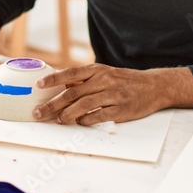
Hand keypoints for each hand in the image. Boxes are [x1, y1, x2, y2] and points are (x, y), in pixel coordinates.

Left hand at [33, 64, 192, 124]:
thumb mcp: (105, 74)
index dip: (53, 79)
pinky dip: (87, 120)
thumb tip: (61, 85)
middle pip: (73, 92)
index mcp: (97, 70)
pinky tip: (80, 122)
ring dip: (67, 114)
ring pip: (84, 105)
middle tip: (39, 112)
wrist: (154, 87)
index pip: (70, 73)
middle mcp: (104, 80)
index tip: (38, 85)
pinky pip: (99, 116)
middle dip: (53, 104)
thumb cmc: (125, 81)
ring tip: (57, 120)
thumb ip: (85, 80)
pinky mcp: (121, 109)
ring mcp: (113, 94)